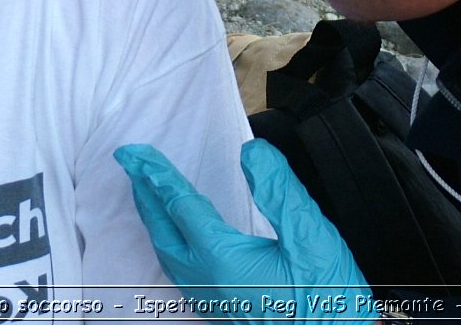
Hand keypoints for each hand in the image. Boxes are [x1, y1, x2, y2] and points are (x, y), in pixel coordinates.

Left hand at [114, 139, 376, 323]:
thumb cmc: (328, 300)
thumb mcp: (312, 237)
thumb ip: (279, 191)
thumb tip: (252, 152)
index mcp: (222, 258)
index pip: (179, 204)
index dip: (156, 174)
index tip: (134, 153)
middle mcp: (207, 280)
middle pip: (162, 230)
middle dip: (145, 194)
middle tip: (132, 165)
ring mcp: (210, 299)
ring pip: (168, 254)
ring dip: (155, 219)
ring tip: (149, 193)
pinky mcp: (220, 310)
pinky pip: (180, 271)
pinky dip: (170, 242)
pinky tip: (180, 237)